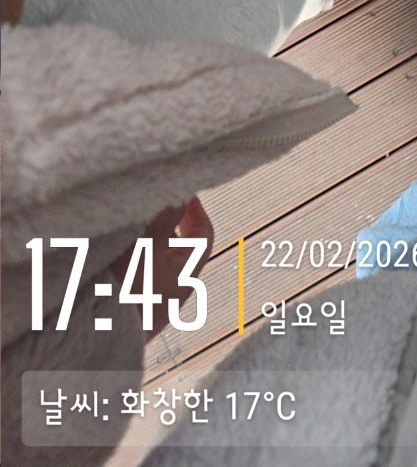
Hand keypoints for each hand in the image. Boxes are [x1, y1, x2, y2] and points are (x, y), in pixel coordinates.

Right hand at [111, 196, 213, 337]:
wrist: (93, 348)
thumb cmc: (127, 299)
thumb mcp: (147, 250)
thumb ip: (164, 219)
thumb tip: (181, 190)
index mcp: (185, 276)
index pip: (203, 234)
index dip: (195, 207)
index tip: (180, 188)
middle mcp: (170, 290)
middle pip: (175, 244)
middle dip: (162, 219)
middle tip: (145, 203)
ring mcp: (147, 302)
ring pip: (150, 257)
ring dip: (140, 237)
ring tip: (122, 223)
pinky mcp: (124, 309)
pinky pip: (129, 273)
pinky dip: (123, 256)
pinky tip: (104, 250)